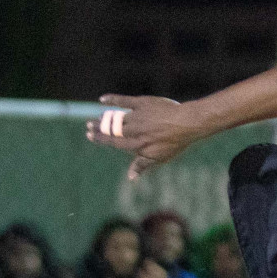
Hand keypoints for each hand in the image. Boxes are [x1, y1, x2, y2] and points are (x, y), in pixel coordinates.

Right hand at [85, 95, 200, 177]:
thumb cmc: (175, 142)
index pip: (113, 142)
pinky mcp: (142, 103)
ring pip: (115, 117)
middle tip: (88, 125)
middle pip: (111, 129)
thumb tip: (130, 178)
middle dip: (98, 128)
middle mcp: (134, 131)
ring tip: (96, 117)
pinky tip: (102, 99)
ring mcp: (137, 116)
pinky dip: (112, 99)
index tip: (89, 135)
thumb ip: (142, 165)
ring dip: (104, 117)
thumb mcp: (160, 157)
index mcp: (137, 144)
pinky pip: (123, 100)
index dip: (101, 139)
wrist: (188, 123)